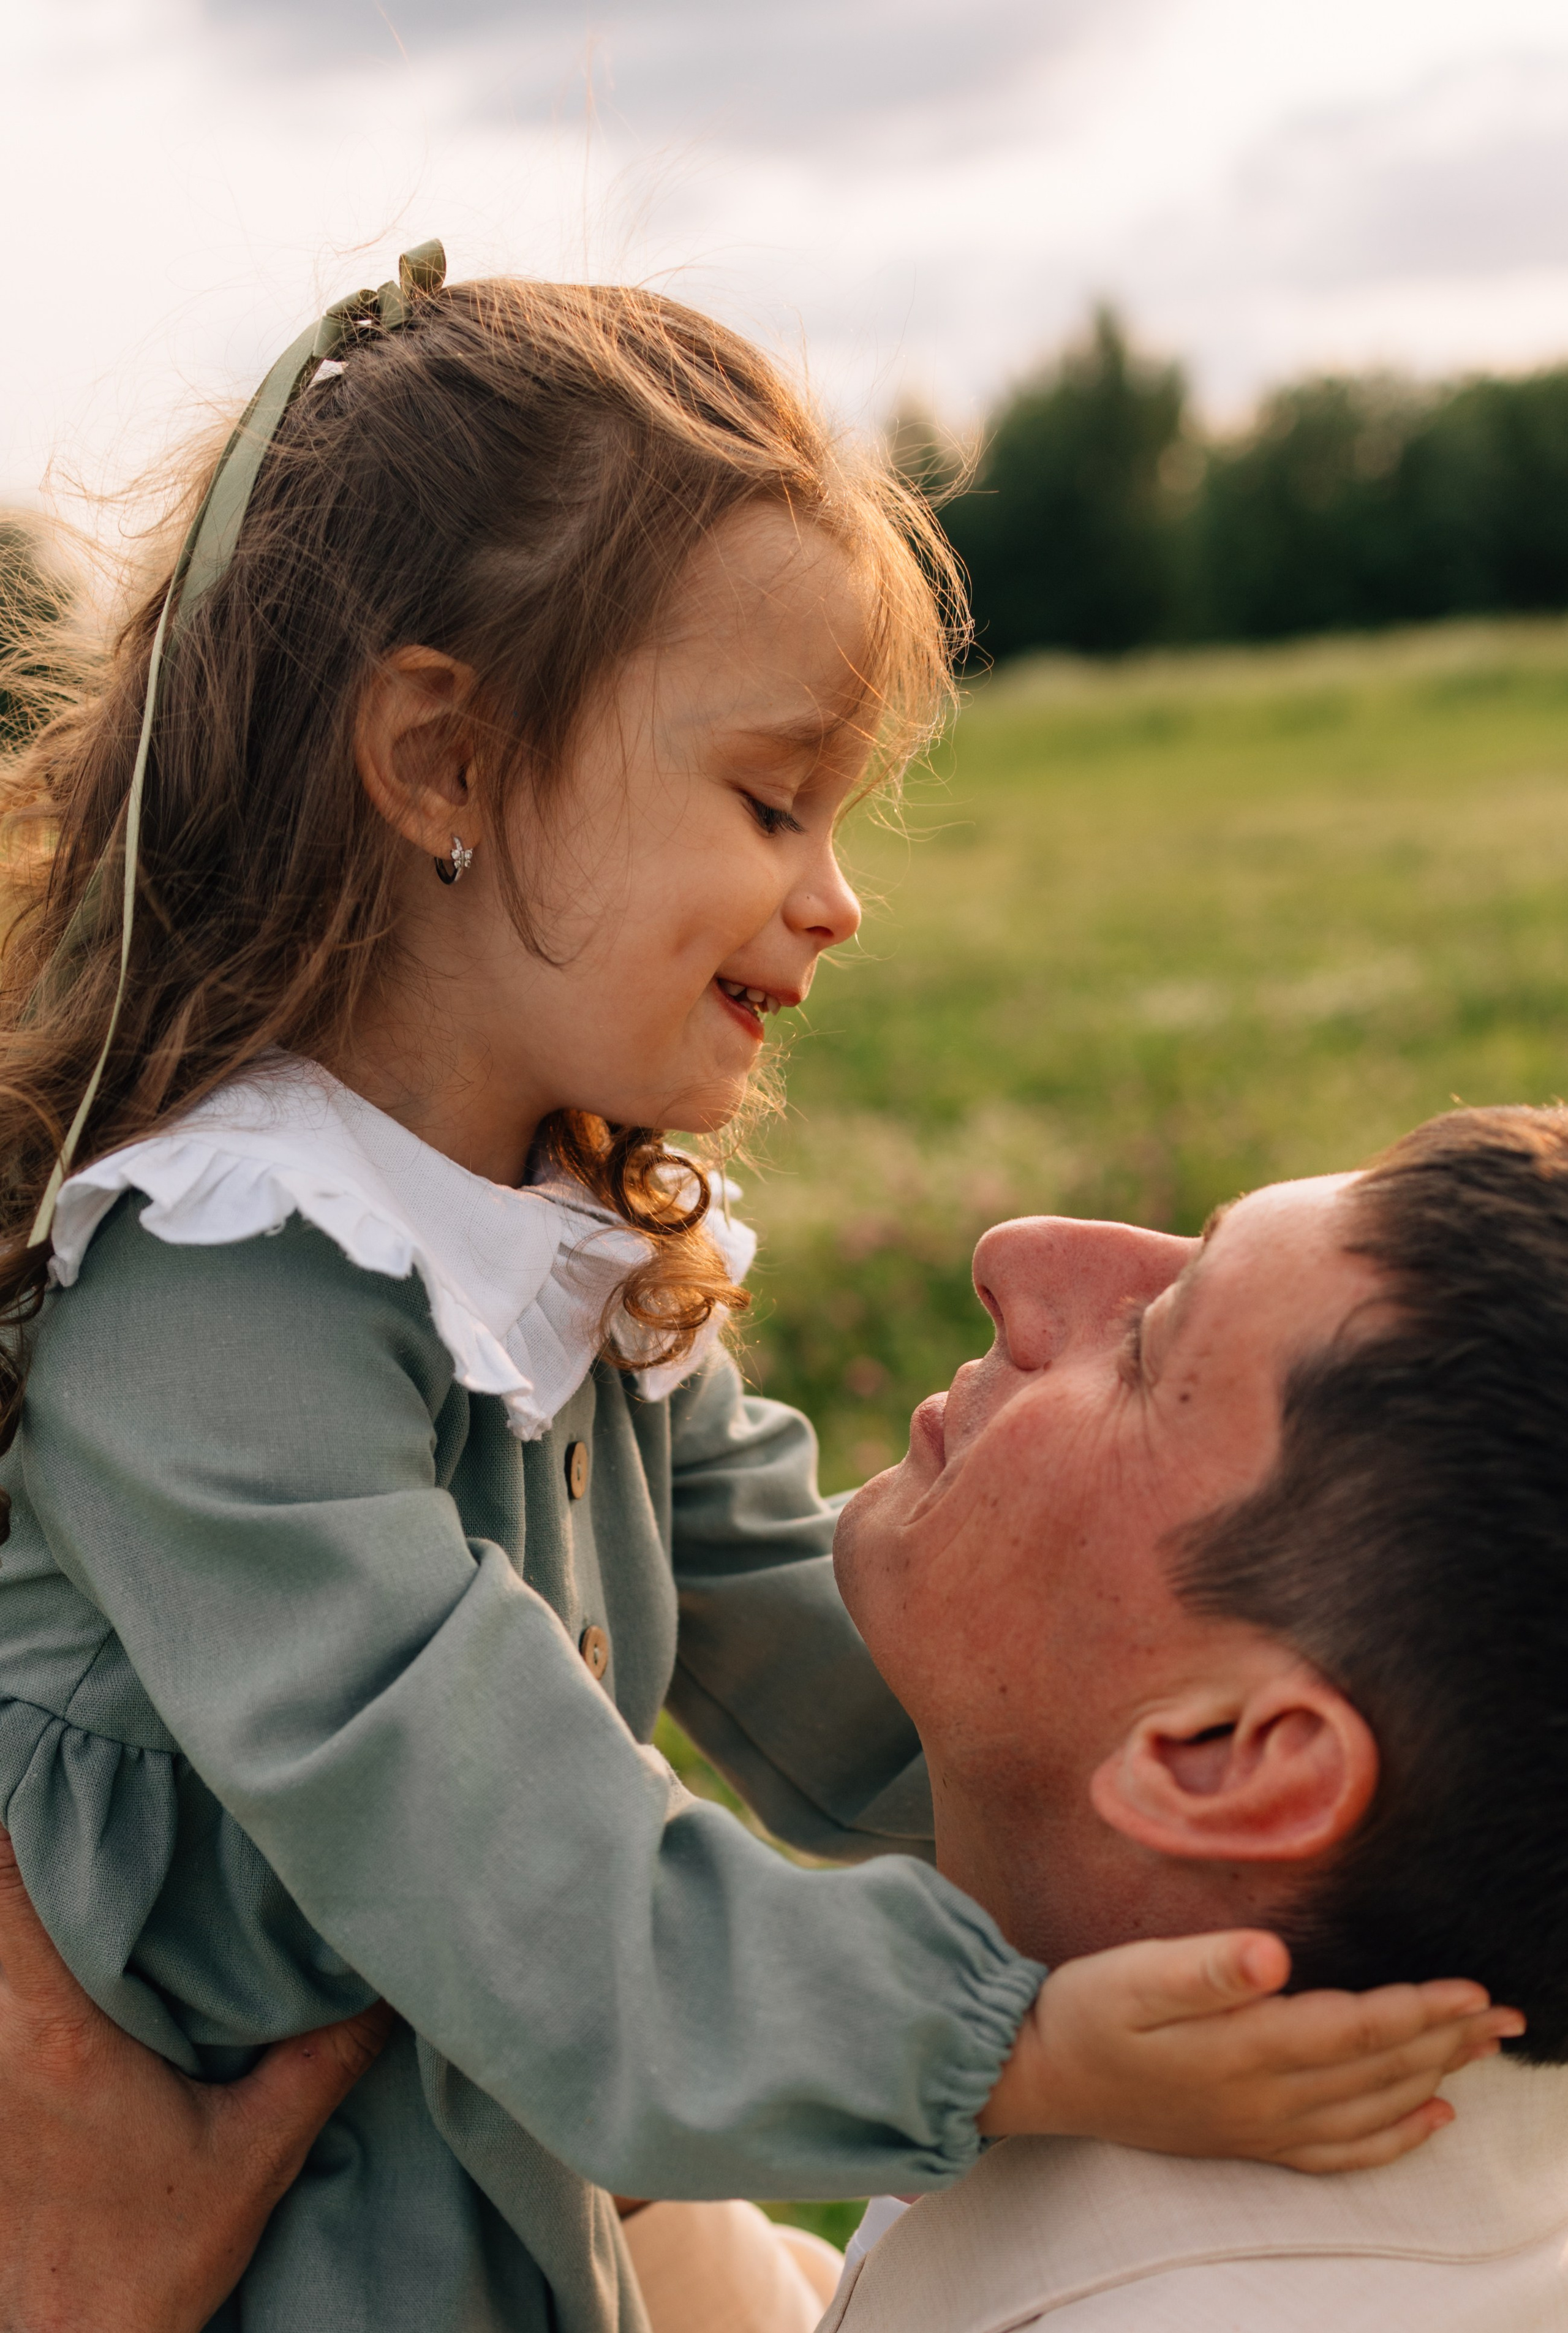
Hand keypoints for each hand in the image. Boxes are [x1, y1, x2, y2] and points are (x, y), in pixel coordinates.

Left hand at [0, 1826, 396, 2332]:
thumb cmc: (152, 2259)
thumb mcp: (257, 2153)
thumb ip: (324, 2057)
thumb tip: (390, 1977)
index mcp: (61, 2033)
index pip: (12, 1884)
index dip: (31, 1808)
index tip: (75, 1750)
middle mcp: (3, 2037)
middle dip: (37, 1833)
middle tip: (96, 1776)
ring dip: (28, 1891)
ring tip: (92, 1841)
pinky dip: (23, 1945)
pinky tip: (80, 1932)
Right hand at [978, 1929, 1524, 2171]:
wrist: (1038, 2076)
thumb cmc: (1084, 2011)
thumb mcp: (1131, 1973)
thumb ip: (1204, 1966)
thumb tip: (1272, 1955)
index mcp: (1243, 2051)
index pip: (1355, 2030)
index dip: (1417, 2009)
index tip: (1471, 1987)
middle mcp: (1265, 2100)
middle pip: (1379, 2070)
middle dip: (1449, 2040)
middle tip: (1509, 2016)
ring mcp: (1261, 2128)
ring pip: (1373, 2108)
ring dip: (1436, 2077)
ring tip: (1484, 2050)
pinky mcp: (1250, 2140)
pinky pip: (1343, 2151)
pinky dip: (1396, 2137)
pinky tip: (1431, 2119)